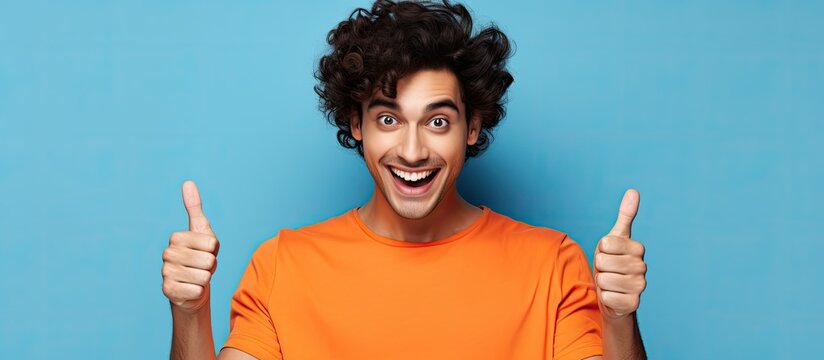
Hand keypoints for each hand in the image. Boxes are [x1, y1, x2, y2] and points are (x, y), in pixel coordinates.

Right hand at [161, 180, 219, 312]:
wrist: (192, 285)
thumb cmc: (200, 256)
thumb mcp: (202, 230)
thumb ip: (195, 207)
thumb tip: (188, 182)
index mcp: (176, 237)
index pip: (212, 244)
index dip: (214, 251)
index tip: (205, 252)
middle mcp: (167, 254)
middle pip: (208, 261)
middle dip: (211, 266)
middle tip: (201, 267)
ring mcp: (165, 273)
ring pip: (204, 276)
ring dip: (205, 279)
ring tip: (197, 276)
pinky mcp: (168, 291)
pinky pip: (197, 290)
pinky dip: (198, 291)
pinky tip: (190, 288)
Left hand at [593, 189, 646, 319]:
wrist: (615, 293)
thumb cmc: (612, 262)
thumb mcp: (614, 238)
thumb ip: (625, 216)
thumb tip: (633, 191)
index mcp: (638, 248)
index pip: (605, 244)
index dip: (601, 251)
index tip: (608, 255)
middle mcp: (643, 266)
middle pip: (602, 262)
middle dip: (600, 267)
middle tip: (608, 271)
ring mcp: (640, 286)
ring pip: (603, 279)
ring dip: (602, 283)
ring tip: (611, 283)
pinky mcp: (633, 304)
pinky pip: (606, 296)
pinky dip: (605, 297)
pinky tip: (614, 296)